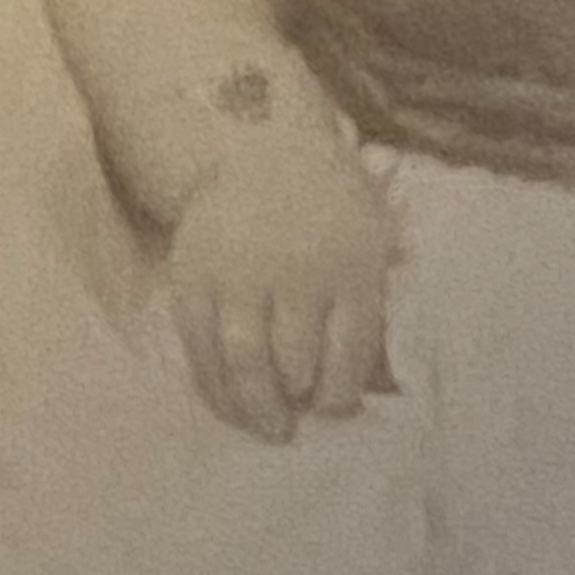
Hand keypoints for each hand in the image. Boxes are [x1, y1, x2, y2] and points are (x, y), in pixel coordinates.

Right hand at [167, 128, 391, 436]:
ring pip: (245, 359)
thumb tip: (382, 387)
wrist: (263, 147)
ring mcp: (239, 272)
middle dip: (297, 401)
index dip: (341, 395)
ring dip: (256, 405)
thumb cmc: (330, 208)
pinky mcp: (193, 276)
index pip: (350, 350)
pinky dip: (213, 386)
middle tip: (296, 422)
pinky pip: (199, 346)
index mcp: (351, 263)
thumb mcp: (372, 240)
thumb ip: (373, 308)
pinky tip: (228, 405)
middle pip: (296, 360)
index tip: (335, 409)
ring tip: (267, 426)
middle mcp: (295, 269)